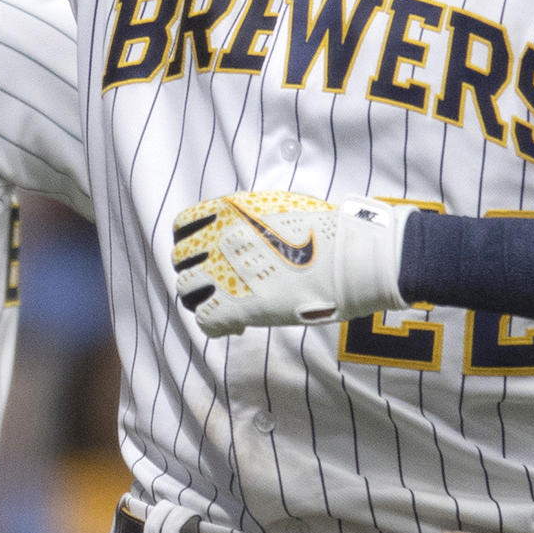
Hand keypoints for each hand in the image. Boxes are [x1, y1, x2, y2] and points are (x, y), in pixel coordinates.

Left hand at [170, 191, 408, 334]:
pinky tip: (237, 324)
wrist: (352, 256)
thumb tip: (255, 231)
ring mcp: (226, 272)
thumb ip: (256, 217)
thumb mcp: (283, 206)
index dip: (191, 242)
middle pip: (181, 259)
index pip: (183, 225)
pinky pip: (205, 321)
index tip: (204, 254)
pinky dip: (216, 326)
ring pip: (186, 290)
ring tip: (223, 306)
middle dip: (196, 272)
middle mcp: (220, 239)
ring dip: (201, 299)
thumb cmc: (329, 231)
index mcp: (230, 210)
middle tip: (217, 284)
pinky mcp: (238, 306)